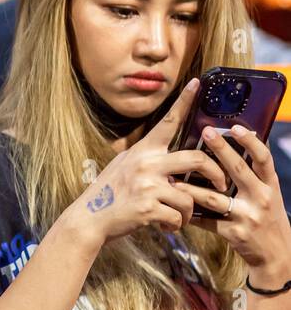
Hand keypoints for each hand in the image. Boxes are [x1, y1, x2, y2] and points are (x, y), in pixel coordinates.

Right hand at [69, 78, 227, 242]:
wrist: (89, 219)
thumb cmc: (110, 194)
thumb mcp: (125, 167)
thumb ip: (148, 160)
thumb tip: (173, 160)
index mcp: (142, 151)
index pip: (168, 122)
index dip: (184, 101)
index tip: (197, 83)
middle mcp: (146, 163)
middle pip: (197, 159)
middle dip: (216, 174)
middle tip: (220, 185)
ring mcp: (147, 185)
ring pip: (190, 196)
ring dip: (189, 211)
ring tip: (177, 217)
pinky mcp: (148, 207)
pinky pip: (178, 217)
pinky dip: (175, 225)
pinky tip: (163, 226)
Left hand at [178, 125, 290, 279]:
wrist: (277, 254)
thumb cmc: (267, 217)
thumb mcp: (268, 194)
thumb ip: (255, 175)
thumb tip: (239, 143)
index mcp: (271, 186)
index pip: (263, 159)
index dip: (251, 142)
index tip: (235, 127)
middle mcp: (262, 198)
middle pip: (239, 170)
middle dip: (222, 150)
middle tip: (205, 132)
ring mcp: (248, 216)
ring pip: (214, 198)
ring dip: (190, 187)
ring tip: (172, 177)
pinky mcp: (234, 233)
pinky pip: (206, 220)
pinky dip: (190, 213)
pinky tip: (174, 205)